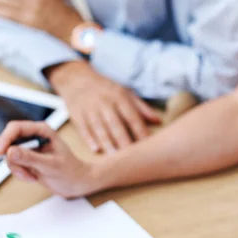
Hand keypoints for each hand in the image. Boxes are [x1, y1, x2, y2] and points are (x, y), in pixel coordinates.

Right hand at [0, 121, 99, 197]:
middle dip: (12, 159)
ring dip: (18, 169)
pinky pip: (14, 165)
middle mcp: (34, 137)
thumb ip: (30, 158)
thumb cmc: (70, 171)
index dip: (5, 138)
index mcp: (42, 130)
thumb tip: (10, 151)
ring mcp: (29, 148)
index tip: (0, 153)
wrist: (76, 183)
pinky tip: (34, 177)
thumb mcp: (51, 165)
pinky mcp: (27, 159)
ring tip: (34, 176)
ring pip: (9, 156)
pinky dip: (21, 174)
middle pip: (9, 141)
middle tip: (22, 171)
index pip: (16, 128)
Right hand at [47, 62, 161, 152]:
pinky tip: (96, 150)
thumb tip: (159, 121)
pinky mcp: (78, 115)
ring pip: (100, 129)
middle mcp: (105, 103)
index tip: (148, 145)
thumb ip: (142, 108)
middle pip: (116, 125)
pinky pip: (84, 128)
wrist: (77, 79)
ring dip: (108, 144)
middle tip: (131, 157)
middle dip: (124, 141)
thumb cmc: (107, 89)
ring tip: (115, 158)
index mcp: (119, 97)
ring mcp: (90, 109)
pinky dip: (89, 139)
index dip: (140, 131)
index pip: (132, 116)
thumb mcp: (125, 93)